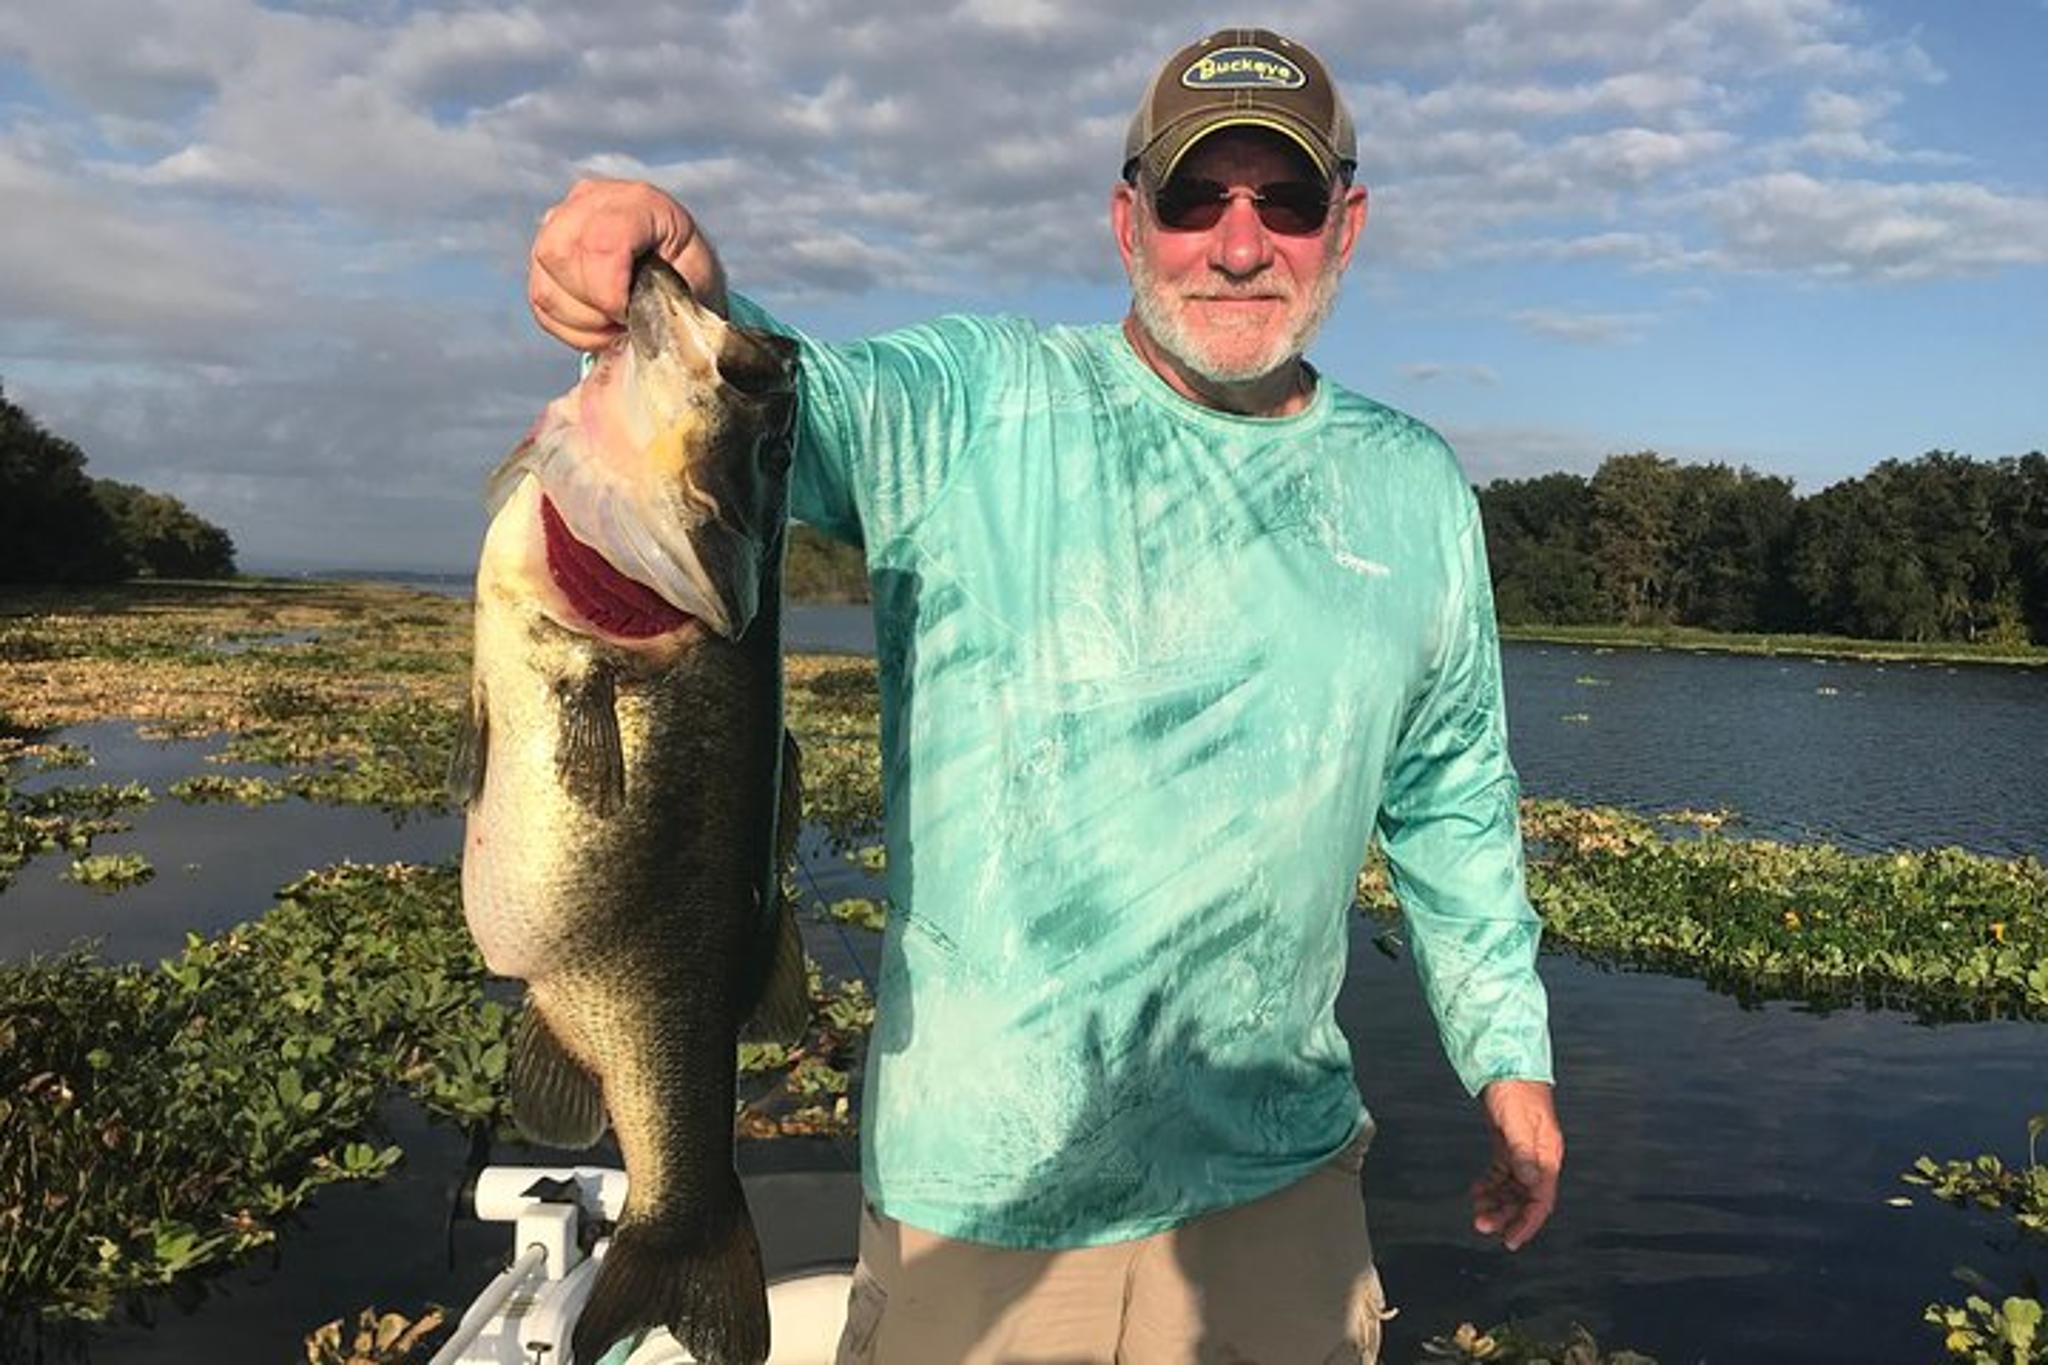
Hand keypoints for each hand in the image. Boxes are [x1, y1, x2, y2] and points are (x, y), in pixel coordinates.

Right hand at [527, 178, 729, 349]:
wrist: (678, 273)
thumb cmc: (691, 276)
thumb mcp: (697, 282)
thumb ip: (669, 298)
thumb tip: (635, 321)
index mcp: (639, 202)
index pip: (601, 241)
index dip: (609, 292)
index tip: (630, 316)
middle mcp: (591, 201)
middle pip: (560, 256)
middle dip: (592, 308)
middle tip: (626, 321)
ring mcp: (560, 222)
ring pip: (545, 286)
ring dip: (583, 323)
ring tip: (616, 323)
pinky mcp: (545, 252)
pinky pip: (540, 302)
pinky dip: (570, 328)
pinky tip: (600, 324)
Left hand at [1469, 1078, 1561, 1249]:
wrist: (1504, 1062)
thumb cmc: (1516, 1087)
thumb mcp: (1519, 1120)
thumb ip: (1523, 1153)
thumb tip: (1531, 1183)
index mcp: (1547, 1153)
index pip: (1541, 1198)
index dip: (1528, 1222)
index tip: (1511, 1239)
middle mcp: (1538, 1156)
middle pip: (1525, 1197)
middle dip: (1506, 1214)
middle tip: (1482, 1224)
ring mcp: (1523, 1151)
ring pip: (1512, 1189)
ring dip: (1496, 1202)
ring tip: (1477, 1210)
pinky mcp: (1508, 1144)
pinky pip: (1501, 1174)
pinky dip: (1490, 1185)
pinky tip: (1477, 1191)